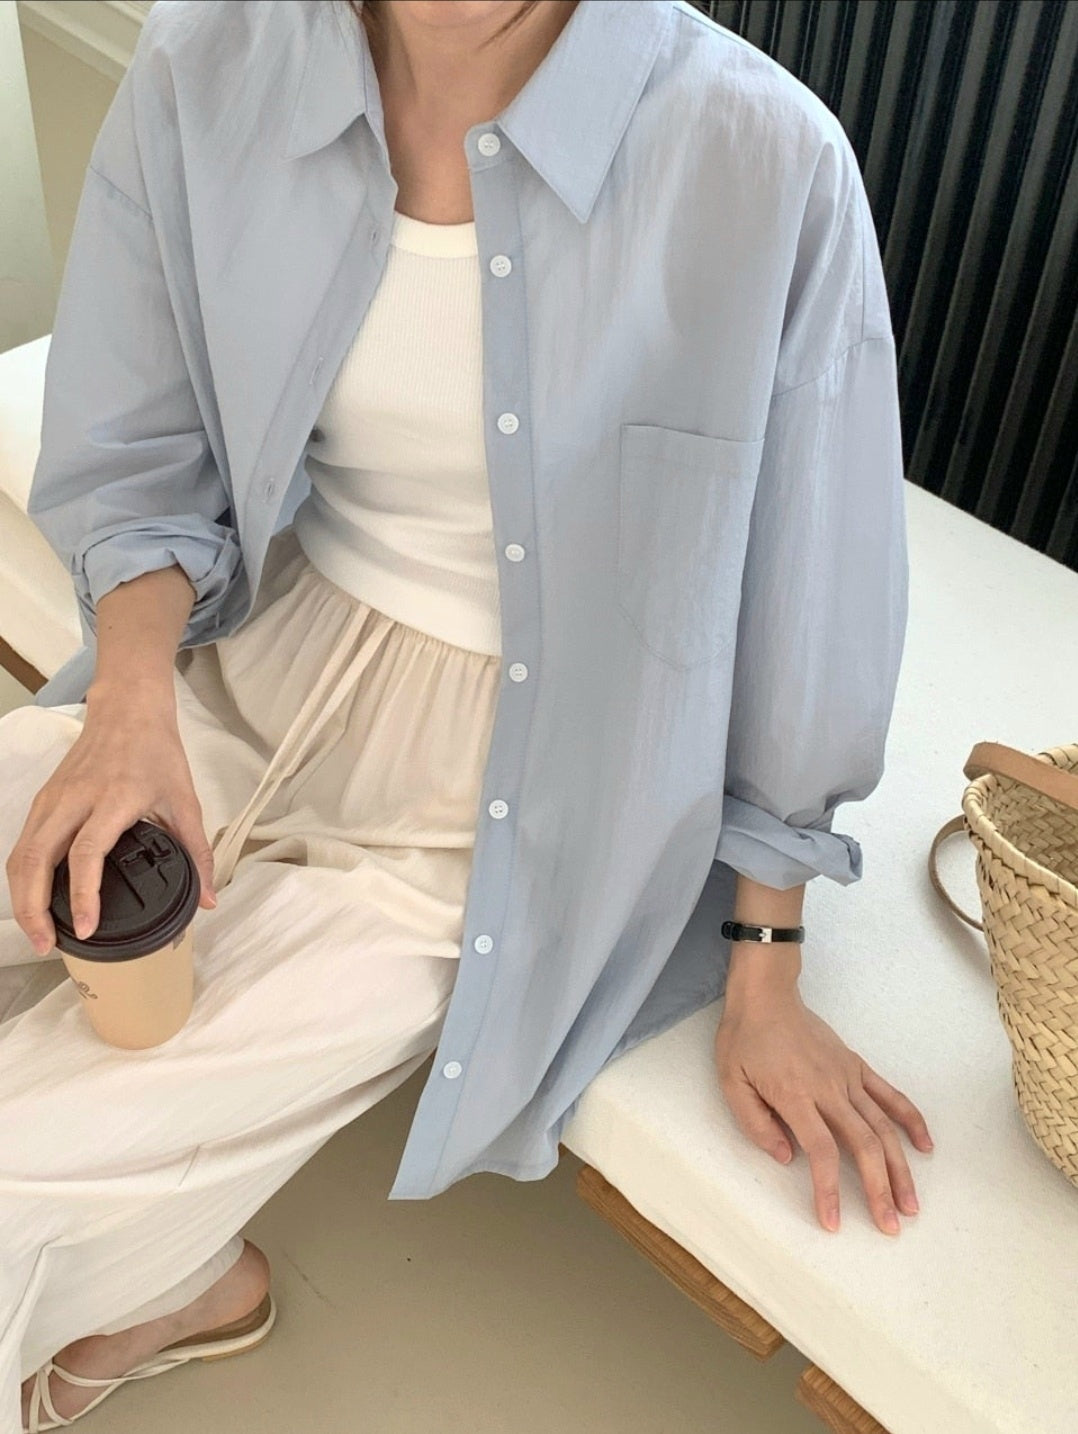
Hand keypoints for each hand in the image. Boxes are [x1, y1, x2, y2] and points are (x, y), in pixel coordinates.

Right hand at [5, 683, 218, 954]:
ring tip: (38, 933)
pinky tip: (34, 900)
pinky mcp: (43, 800)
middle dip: (34, 908)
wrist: (127, 709)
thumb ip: (197, 853)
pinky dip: (23, 877)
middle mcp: (75, 800)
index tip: (85, 928)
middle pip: (37, 859)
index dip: (83, 895)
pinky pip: (23, 844)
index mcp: (114, 800)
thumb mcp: (185, 801)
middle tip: (47, 944)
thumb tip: (208, 899)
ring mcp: (53, 799)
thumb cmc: (156, 753)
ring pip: (22, 854)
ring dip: (22, 897)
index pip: (86, 854)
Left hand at [713, 984, 933, 1234]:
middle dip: (879, 1189)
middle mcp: (828, 1088)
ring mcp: (847, 1076)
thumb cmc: (744, 1040)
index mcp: (795, 1095)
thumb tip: (787, 1158)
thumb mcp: (732, 1083)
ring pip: (883, 1126)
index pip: (821, 1151)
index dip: (829, 1189)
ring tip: (911, 1204)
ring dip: (900, 1167)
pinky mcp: (857, 1065)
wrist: (766, 995)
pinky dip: (911, 1120)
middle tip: (891, 1226)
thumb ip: (756, 1124)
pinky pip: (890, 1094)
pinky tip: (925, 1146)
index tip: (834, 1222)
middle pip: (863, 1144)